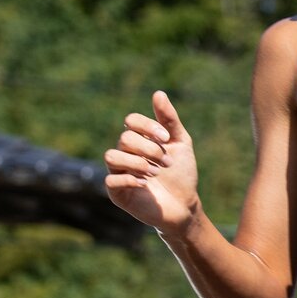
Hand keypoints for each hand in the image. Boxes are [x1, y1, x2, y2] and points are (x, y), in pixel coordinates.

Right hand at [104, 91, 201, 236]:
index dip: (148, 126)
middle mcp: (126, 153)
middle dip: (149, 148)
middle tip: (166, 162)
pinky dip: (130, 179)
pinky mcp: (117, 192)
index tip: (167, 138)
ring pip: (111, 156)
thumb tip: (158, 93)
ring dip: (137, 162)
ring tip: (155, 172)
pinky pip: (111, 180)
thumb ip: (169, 120)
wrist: (185, 204)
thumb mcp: (180, 143)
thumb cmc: (182, 173)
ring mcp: (119, 172)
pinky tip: (146, 184)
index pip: (131, 121)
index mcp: (139, 140)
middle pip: (125, 138)